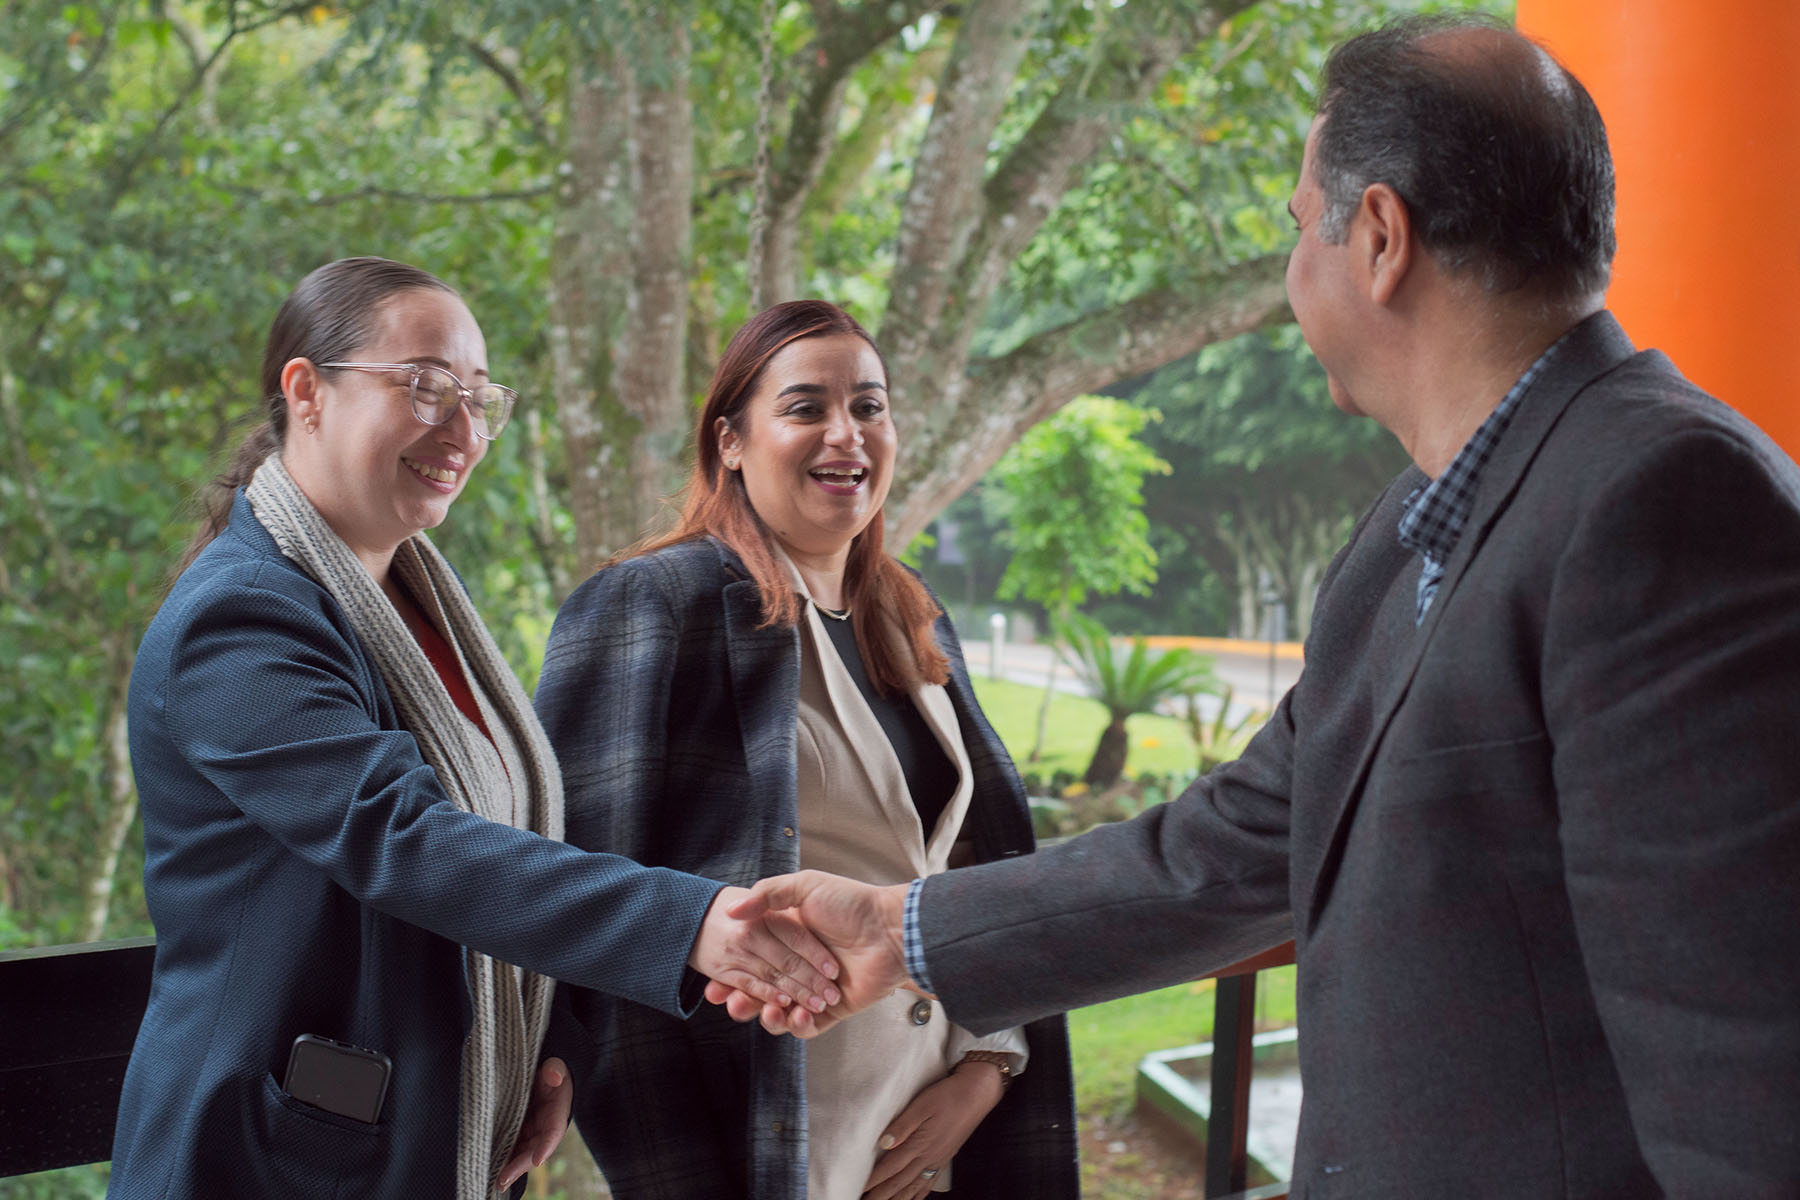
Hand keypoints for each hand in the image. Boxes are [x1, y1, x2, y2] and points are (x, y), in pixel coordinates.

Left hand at [495, 1057, 570, 1191]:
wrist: (542, 1075)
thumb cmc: (550, 1070)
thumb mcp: (556, 1065)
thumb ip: (555, 1069)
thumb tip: (553, 1076)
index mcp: (557, 1112)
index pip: (554, 1131)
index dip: (546, 1146)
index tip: (538, 1160)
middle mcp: (544, 1128)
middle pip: (534, 1150)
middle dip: (520, 1165)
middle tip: (503, 1179)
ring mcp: (531, 1132)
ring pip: (522, 1153)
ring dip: (510, 1168)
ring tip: (497, 1182)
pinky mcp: (518, 1133)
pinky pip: (512, 1148)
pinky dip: (503, 1159)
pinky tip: (490, 1170)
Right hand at [689, 885, 842, 1013]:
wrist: (890, 929)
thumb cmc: (851, 904)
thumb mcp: (806, 887)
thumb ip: (768, 895)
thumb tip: (732, 910)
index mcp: (787, 941)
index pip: (750, 963)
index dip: (730, 976)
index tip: (714, 987)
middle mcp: (799, 967)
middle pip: (760, 992)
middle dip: (742, 1001)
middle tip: (733, 1003)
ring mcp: (815, 990)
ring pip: (780, 1014)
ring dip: (769, 1017)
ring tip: (769, 1011)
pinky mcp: (832, 1010)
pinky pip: (807, 1027)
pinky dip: (798, 1025)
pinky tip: (799, 1015)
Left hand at [861, 1063, 1006, 1199]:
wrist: (977, 1094)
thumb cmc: (948, 1095)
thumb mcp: (922, 1104)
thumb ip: (902, 1125)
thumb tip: (883, 1143)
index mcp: (920, 1144)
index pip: (890, 1167)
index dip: (873, 1179)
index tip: (859, 1187)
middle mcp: (928, 1157)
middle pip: (899, 1182)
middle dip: (881, 1194)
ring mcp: (938, 1160)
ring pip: (913, 1187)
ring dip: (897, 1198)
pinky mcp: (944, 1158)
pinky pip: (928, 1184)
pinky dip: (918, 1195)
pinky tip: (912, 1198)